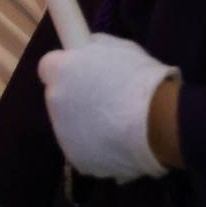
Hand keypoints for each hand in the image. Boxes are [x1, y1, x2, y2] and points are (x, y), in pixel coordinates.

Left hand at [37, 33, 179, 182]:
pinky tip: (119, 143)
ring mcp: (63, 133)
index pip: (48, 68)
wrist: (157, 122)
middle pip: (59, 98)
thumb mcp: (116, 47)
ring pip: (70, 126)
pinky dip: (97, 147)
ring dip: (86, 124)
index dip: (65, 70)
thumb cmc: (139, 79)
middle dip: (76, 98)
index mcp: (58, 70)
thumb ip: (92, 48)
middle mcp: (54, 101)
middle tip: (105, 100)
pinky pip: (84, 149)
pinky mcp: (77, 159)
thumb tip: (85, 49)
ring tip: (118, 124)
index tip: (81, 73)